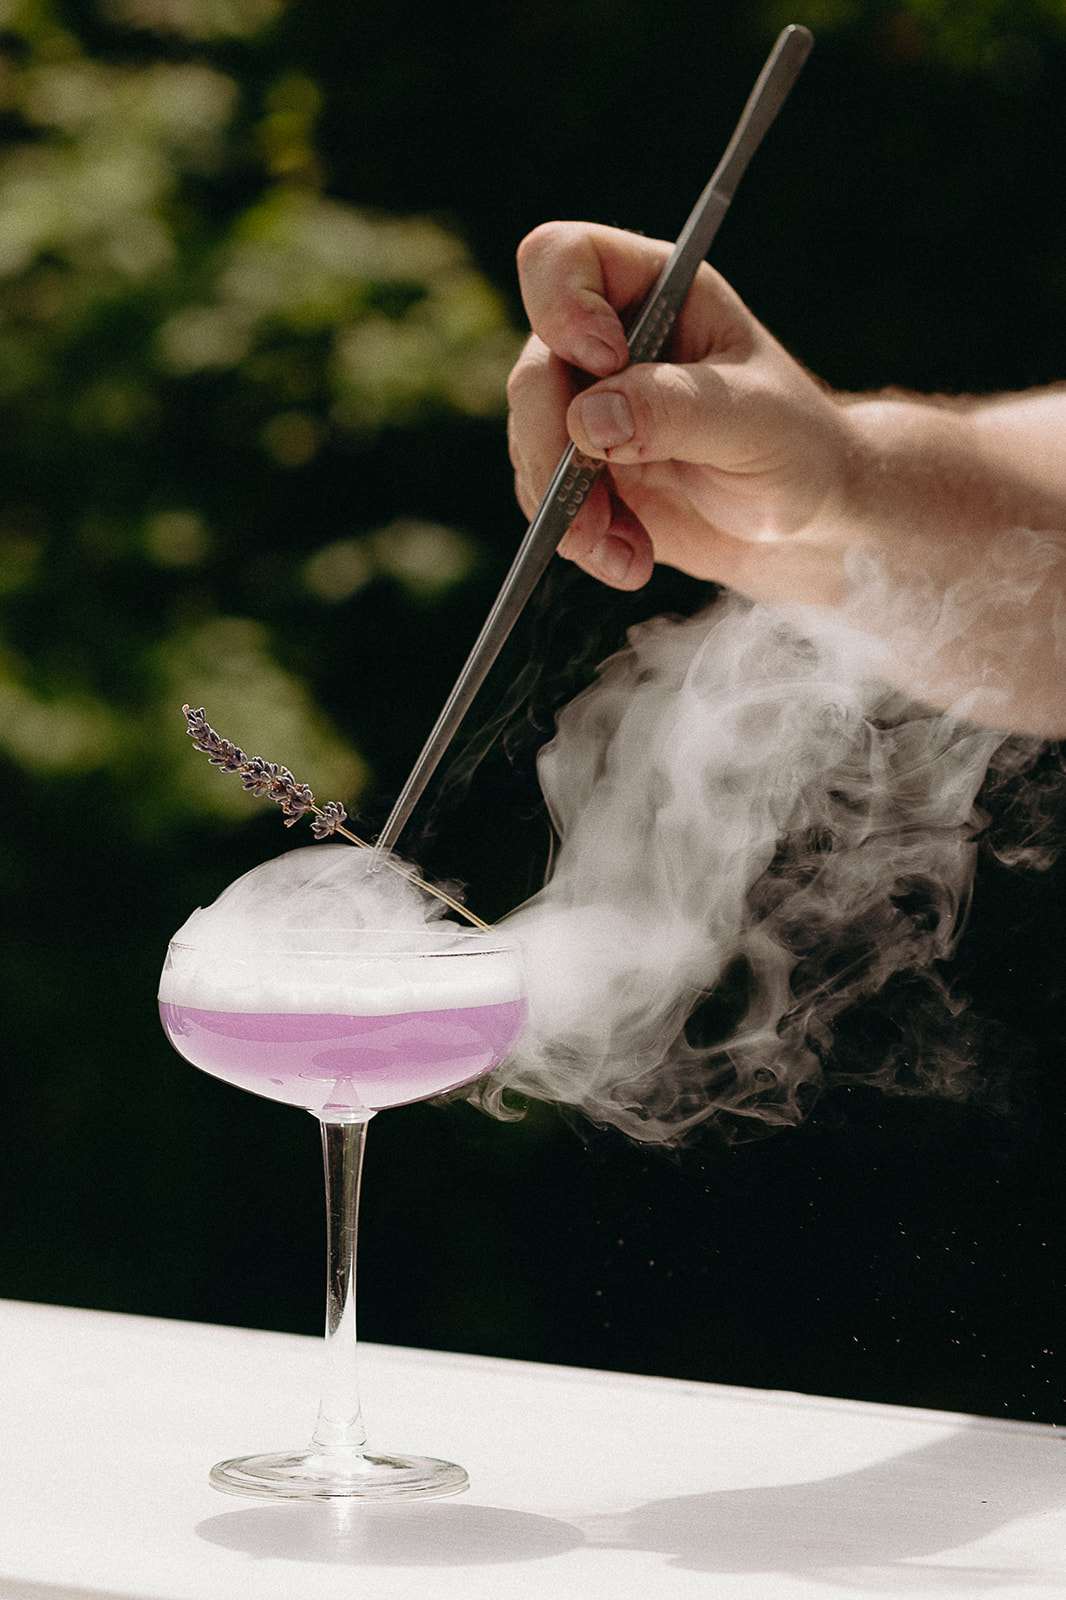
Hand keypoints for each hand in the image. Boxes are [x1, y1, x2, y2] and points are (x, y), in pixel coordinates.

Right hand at [506, 221, 855, 603]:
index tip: (603, 362)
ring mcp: (588, 407)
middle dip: (555, 449)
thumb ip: (674, 408)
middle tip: (592, 515)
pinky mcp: (582, 469)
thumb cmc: (796, 448)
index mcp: (654, 292)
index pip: (563, 257)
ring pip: (529, 443)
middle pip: (533, 371)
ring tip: (629, 554)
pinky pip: (544, 499)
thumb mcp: (751, 420)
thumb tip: (588, 419)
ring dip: (567, 509)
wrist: (804, 520)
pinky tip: (630, 559)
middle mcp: (608, 341)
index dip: (562, 306)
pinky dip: (579, 539)